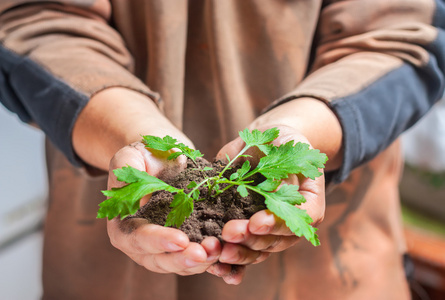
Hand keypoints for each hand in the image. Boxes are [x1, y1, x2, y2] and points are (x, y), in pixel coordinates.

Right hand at [106, 142, 221, 276]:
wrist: (165, 161)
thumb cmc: (144, 156)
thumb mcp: (131, 156)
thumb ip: (126, 171)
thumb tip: (131, 189)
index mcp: (123, 226)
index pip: (138, 239)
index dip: (159, 241)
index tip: (181, 240)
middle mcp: (142, 245)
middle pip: (160, 260)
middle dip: (183, 259)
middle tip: (205, 252)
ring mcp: (164, 250)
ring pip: (181, 265)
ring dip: (201, 262)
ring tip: (219, 250)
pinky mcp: (185, 248)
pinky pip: (197, 260)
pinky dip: (212, 260)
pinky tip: (227, 253)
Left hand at [212, 124, 325, 282]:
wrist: (268, 147)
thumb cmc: (278, 140)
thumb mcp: (281, 140)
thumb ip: (277, 157)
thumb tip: (268, 184)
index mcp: (311, 196)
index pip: (304, 216)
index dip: (280, 222)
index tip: (255, 222)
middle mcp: (294, 218)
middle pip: (280, 239)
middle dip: (253, 238)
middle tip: (229, 233)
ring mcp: (273, 229)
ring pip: (262, 250)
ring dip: (241, 254)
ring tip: (219, 250)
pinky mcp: (253, 232)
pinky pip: (246, 251)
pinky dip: (233, 263)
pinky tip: (217, 267)